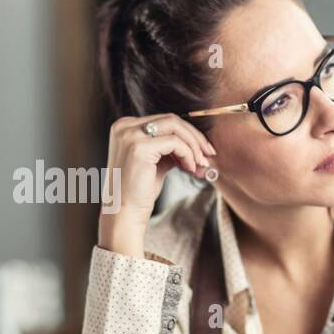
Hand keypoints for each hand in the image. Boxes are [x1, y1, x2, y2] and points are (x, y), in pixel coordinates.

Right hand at [98, 114, 215, 257]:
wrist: (124, 213)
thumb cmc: (139, 192)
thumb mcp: (155, 163)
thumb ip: (169, 149)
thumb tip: (198, 145)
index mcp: (125, 127)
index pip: (164, 121)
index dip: (187, 134)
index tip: (203, 150)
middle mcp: (125, 126)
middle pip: (171, 120)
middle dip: (194, 137)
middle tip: (209, 154)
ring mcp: (130, 135)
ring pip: (175, 127)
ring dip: (193, 145)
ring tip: (200, 164)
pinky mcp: (139, 147)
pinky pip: (175, 142)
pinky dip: (188, 154)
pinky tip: (190, 168)